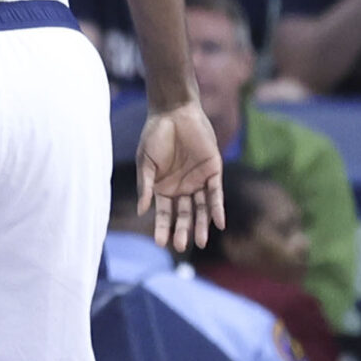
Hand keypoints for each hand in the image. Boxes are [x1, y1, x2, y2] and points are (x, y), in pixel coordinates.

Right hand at [137, 101, 225, 253]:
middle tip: (181, 246)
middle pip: (184, 214)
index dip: (162, 227)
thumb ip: (145, 186)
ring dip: (201, 225)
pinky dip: (217, 208)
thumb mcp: (145, 162)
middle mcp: (182, 188)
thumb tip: (142, 211)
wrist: (174, 113)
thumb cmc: (155, 136)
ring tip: (200, 242)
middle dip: (182, 230)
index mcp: (163, 188)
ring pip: (201, 208)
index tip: (160, 242)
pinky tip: (218, 223)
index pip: (164, 213)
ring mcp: (198, 180)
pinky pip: (216, 194)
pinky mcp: (214, 171)